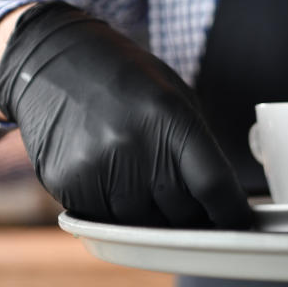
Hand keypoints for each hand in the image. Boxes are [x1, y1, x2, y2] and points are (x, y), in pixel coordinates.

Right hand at [0, 1, 251, 226]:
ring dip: (151, 213)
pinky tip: (109, 175)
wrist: (49, 62)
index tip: (238, 224)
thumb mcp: (173, 94)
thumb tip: (221, 201)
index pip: (214, 185)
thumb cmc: (124, 79)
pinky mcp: (67, 183)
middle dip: (191, 214)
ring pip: (142, 224)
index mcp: (169, 116)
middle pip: (180, 212)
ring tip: (140, 175)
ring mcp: (96, 166)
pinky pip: (106, 220)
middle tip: (187, 198)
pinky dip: (115, 210)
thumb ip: (197, 146)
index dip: (231, 214)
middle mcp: (133, 144)